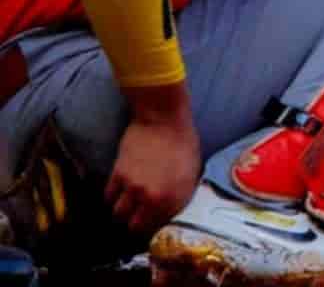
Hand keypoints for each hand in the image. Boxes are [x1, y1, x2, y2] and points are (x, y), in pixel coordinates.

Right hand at [106, 86, 200, 237]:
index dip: (154, 227)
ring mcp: (134, 188)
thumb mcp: (191, 172)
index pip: (159, 227)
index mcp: (176, 197)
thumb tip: (168, 211)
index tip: (151, 225)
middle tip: (135, 218)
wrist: (164, 119)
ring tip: (126, 206)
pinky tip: (118, 192)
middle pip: (135, 226)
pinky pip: (108, 197)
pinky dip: (112, 197)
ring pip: (119, 214)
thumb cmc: (183, 142)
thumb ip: (179, 195)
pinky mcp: (118, 175)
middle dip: (135, 224)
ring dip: (122, 211)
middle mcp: (154, 197)